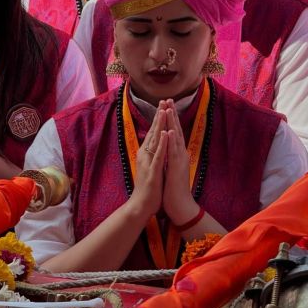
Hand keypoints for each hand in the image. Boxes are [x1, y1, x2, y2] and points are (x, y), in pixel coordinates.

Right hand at [128, 103, 168, 218]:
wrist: (140, 206)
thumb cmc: (148, 188)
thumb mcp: (150, 167)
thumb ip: (152, 155)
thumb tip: (154, 145)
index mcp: (147, 153)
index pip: (154, 132)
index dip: (159, 118)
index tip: (163, 105)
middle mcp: (146, 154)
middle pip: (154, 131)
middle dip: (159, 115)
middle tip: (163, 100)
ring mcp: (148, 162)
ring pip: (155, 139)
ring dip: (160, 124)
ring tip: (164, 110)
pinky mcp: (153, 170)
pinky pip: (159, 154)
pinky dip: (163, 143)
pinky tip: (166, 133)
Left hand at [162, 100, 198, 225]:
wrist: (181, 207)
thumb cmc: (174, 190)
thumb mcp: (171, 170)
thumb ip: (170, 158)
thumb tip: (167, 148)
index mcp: (178, 154)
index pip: (174, 132)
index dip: (171, 119)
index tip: (167, 105)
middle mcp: (181, 154)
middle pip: (177, 130)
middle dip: (172, 114)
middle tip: (170, 99)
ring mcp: (179, 160)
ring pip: (176, 137)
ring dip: (172, 122)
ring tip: (170, 108)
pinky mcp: (176, 168)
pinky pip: (174, 152)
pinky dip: (172, 141)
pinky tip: (170, 130)